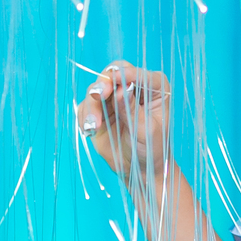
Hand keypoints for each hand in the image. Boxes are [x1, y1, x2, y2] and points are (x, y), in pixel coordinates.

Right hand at [76, 61, 171, 181]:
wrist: (139, 167)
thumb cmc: (152, 148)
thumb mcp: (146, 130)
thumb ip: (132, 110)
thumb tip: (121, 90)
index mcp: (154, 86)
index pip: (136, 73)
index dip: (123, 75)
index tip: (113, 83)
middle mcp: (133, 86)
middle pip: (113, 73)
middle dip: (103, 83)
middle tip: (98, 96)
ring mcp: (114, 97)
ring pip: (96, 89)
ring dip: (92, 106)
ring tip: (94, 125)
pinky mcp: (99, 108)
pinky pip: (86, 105)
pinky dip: (85, 116)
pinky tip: (90, 130)